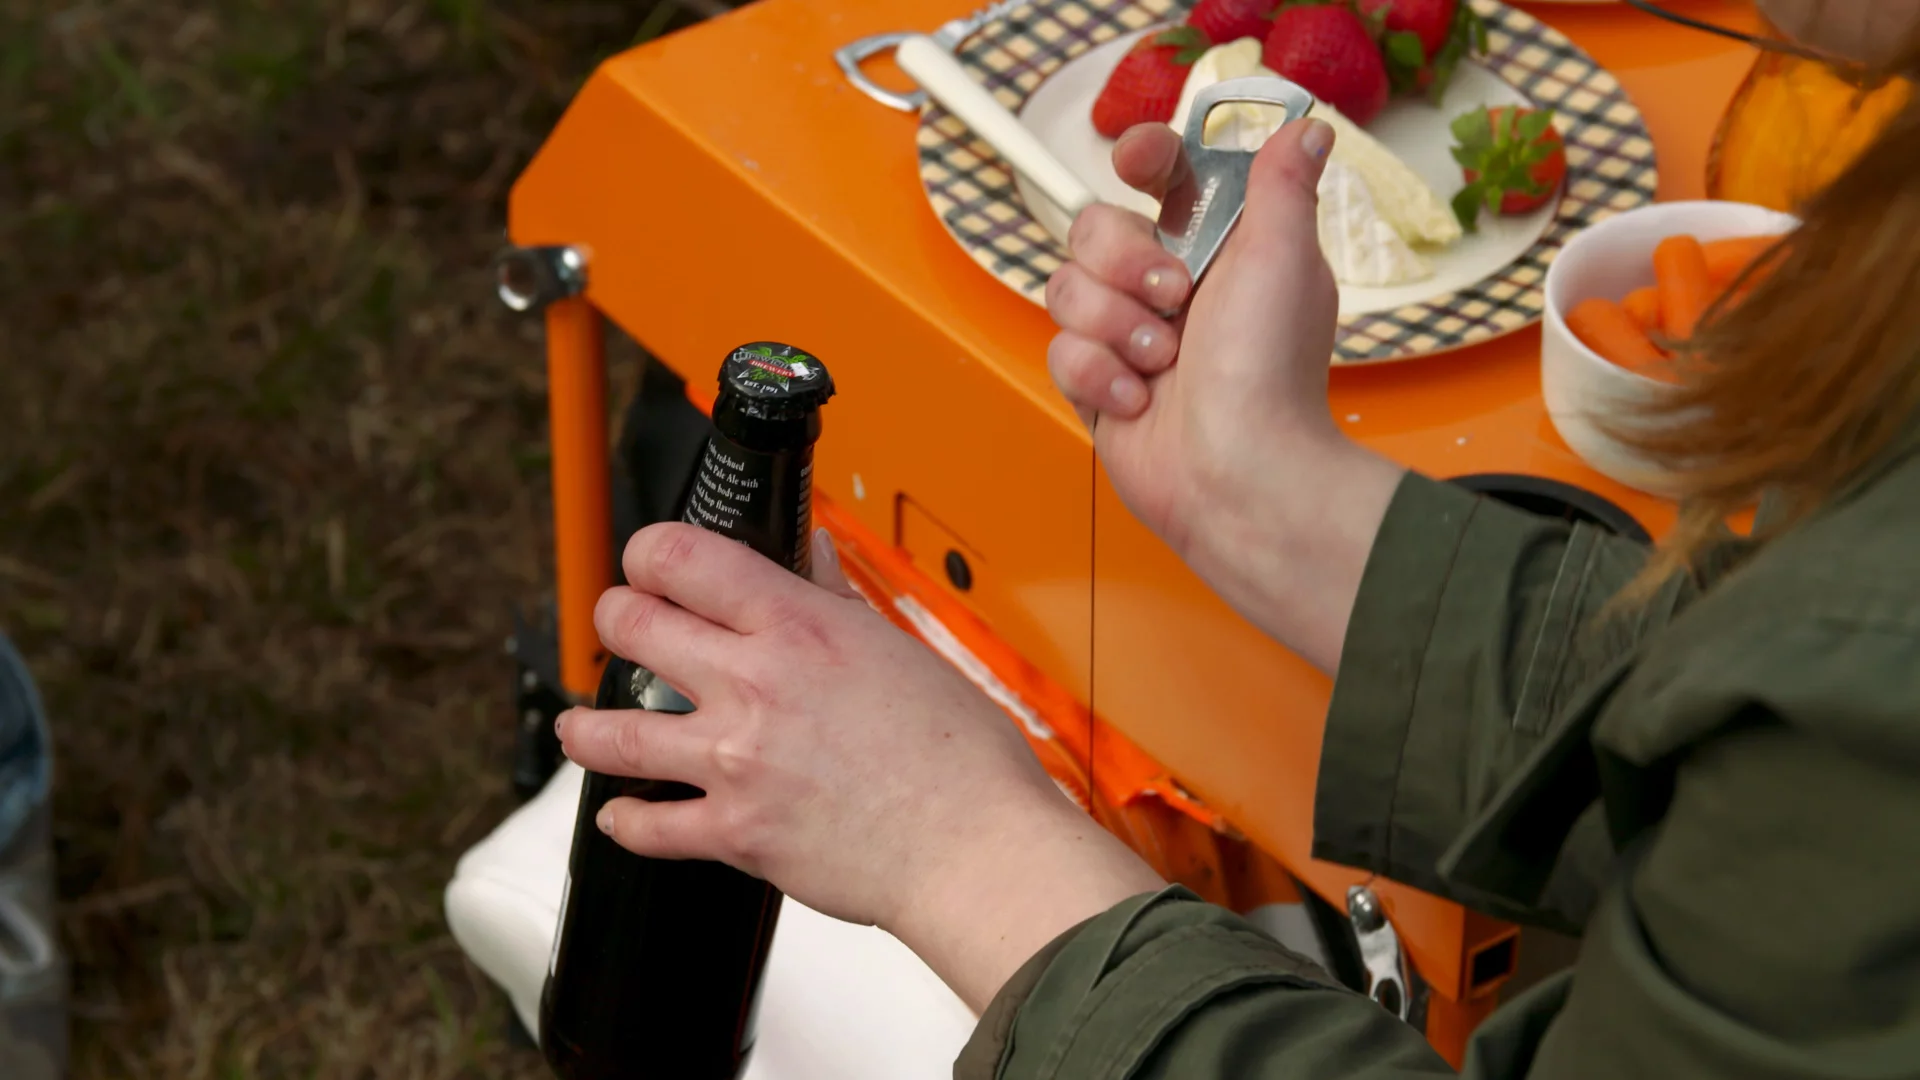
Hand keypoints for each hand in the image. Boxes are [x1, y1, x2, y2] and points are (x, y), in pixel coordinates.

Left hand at [558, 524, 1163, 1008]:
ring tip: (582, 725)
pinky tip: (624, 814)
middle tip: (619, 628)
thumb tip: (810, 556)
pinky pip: (648, 826)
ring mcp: (735, 760)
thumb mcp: (900, 648)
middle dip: (613, 619)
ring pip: (613, 731)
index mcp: (798, 626)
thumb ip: (836, 601)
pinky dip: (626, 821)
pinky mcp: (733, 832)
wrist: (973, 846)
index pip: (684, 558)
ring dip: (586, 726)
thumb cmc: (960, 754)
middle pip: (629, 627)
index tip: (647, 561)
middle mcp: (755, 684)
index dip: (647, 552)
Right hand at [1045, 118, 1342, 557]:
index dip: (1142, 157)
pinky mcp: (1096, 384)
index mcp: (1215, 245)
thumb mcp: (1285, 259)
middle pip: (1094, 227)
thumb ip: (1281, 184)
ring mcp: (1126, 335)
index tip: (1137, 163)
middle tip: (1173, 301)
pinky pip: (1059, 350)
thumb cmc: (1270, 371)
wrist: (1238, 474)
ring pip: (1066, 288)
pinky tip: (1140, 402)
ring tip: (1162, 364)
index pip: (1162, 174)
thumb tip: (1307, 130)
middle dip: (1124, 264)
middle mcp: (1166, 284)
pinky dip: (1099, 377)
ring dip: (1114, 327)